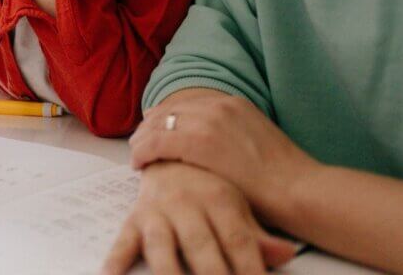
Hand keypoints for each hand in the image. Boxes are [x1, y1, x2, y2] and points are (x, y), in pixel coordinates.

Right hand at [102, 162, 297, 274]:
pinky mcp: (137, 216)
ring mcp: (160, 209)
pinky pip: (124, 241)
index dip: (249, 268)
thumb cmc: (211, 181)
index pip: (238, 240)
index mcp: (220, 197)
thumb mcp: (239, 203)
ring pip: (162, 246)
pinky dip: (116, 260)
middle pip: (201, 247)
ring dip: (168, 272)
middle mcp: (188, 202)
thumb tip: (287, 254)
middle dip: (212, 274)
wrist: (174, 141)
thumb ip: (259, 235)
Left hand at [129, 92, 319, 224]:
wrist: (299, 189)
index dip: (165, 118)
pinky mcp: (200, 142)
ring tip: (135, 154)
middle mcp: (219, 105)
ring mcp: (209, 120)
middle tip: (137, 142)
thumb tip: (215, 146)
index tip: (153, 130)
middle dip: (149, 126)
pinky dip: (143, 152)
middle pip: (169, 110)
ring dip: (142, 139)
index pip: (186, 104)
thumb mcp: (256, 141)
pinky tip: (138, 164)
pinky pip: (158, 142)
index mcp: (233, 103)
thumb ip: (232, 135)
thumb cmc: (283, 178)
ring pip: (159, 124)